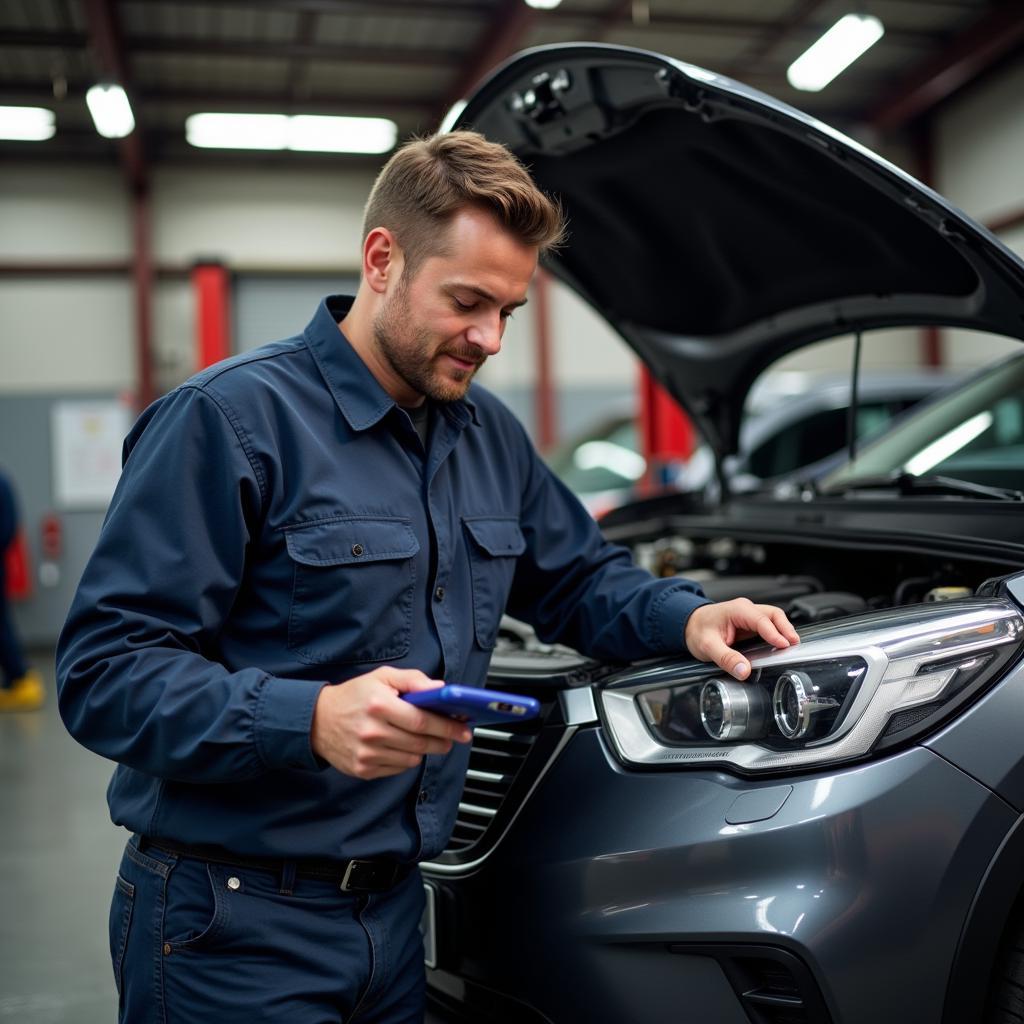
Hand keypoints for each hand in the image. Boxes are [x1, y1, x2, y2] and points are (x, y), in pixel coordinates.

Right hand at [311, 667, 472, 779]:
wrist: (317, 720)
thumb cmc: (354, 696)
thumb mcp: (382, 677)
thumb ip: (413, 680)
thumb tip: (440, 688)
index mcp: (379, 705)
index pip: (422, 720)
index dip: (447, 726)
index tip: (463, 729)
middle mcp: (372, 732)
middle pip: (421, 743)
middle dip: (443, 741)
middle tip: (453, 737)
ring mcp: (366, 754)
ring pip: (412, 759)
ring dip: (423, 750)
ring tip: (422, 739)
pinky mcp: (362, 770)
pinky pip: (397, 769)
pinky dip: (405, 759)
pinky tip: (400, 746)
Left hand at [684, 599, 798, 680]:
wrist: (689, 625)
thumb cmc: (697, 630)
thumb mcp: (707, 646)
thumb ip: (726, 658)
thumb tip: (744, 670)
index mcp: (737, 610)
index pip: (761, 620)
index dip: (775, 633)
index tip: (784, 645)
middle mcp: (745, 609)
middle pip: (773, 614)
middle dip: (786, 629)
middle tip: (794, 645)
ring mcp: (749, 615)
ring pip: (774, 618)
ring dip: (784, 630)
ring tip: (792, 646)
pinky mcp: (751, 624)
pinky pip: (768, 626)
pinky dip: (777, 634)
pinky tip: (781, 645)